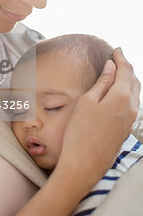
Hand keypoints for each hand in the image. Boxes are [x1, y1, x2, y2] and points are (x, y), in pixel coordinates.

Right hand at [57, 48, 140, 190]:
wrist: (83, 165)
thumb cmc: (79, 133)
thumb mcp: (86, 102)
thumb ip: (101, 82)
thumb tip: (111, 67)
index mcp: (121, 98)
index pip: (126, 71)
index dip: (121, 58)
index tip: (116, 49)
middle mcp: (131, 109)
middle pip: (134, 81)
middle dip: (127, 67)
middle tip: (118, 58)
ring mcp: (130, 121)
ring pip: (136, 93)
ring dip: (129, 80)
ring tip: (118, 73)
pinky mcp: (126, 130)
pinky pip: (133, 104)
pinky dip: (128, 93)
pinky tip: (118, 93)